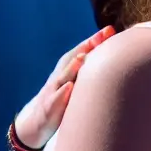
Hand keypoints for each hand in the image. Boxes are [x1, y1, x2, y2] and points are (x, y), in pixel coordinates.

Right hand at [13, 26, 115, 149]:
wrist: (36, 120)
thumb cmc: (62, 99)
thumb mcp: (75, 84)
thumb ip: (88, 72)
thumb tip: (114, 63)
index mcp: (68, 68)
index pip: (83, 51)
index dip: (95, 40)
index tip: (110, 29)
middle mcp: (61, 75)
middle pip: (73, 57)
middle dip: (87, 46)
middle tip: (101, 35)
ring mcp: (53, 90)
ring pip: (63, 76)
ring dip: (72, 66)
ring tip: (82, 57)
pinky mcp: (48, 107)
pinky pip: (54, 99)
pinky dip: (61, 93)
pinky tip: (69, 87)